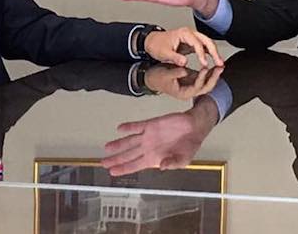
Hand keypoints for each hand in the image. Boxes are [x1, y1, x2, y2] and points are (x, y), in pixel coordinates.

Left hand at [102, 98, 218, 175]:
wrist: (195, 127)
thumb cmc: (189, 146)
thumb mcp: (183, 160)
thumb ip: (172, 163)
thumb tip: (162, 167)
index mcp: (154, 158)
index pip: (135, 165)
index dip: (123, 168)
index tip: (112, 172)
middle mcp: (148, 147)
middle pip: (128, 154)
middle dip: (115, 159)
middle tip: (103, 162)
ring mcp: (148, 136)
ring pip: (129, 141)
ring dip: (118, 144)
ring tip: (107, 147)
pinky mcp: (151, 124)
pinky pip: (137, 126)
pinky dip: (129, 127)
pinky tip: (120, 128)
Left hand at [144, 27, 224, 67]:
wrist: (152, 42)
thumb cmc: (157, 45)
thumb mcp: (164, 53)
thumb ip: (175, 57)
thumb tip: (184, 62)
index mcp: (184, 33)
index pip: (197, 43)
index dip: (202, 54)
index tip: (204, 64)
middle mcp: (190, 33)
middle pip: (206, 41)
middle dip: (214, 52)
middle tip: (219, 63)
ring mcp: (192, 38)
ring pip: (207, 43)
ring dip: (214, 53)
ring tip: (220, 63)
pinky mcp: (192, 43)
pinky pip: (204, 47)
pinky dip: (210, 53)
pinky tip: (215, 60)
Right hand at [144, 64, 223, 99]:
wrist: (152, 77)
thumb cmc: (157, 78)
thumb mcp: (165, 74)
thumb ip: (176, 73)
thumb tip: (185, 70)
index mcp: (183, 93)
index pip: (196, 87)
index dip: (201, 78)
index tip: (204, 68)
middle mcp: (190, 91)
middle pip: (206, 87)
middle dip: (214, 78)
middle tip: (219, 68)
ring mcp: (192, 85)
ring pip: (207, 83)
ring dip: (214, 75)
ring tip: (220, 65)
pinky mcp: (192, 78)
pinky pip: (203, 76)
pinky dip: (209, 71)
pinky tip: (213, 64)